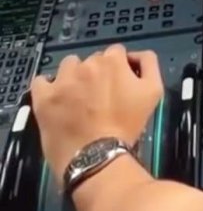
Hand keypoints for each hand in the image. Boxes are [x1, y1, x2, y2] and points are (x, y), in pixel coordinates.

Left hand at [31, 46, 163, 180]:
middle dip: (97, 73)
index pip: (116, 53)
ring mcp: (62, 80)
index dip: (119, 68)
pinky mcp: (44, 97)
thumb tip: (137, 56)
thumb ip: (149, 65)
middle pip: (92, 60)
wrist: (97, 157)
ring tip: (77, 98)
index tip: (119, 84)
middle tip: (100, 96)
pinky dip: (47, 87)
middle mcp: (86, 65)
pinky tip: (55, 98)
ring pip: (68, 66)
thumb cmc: (127, 127)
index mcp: (112, 61)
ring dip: (74, 76)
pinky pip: (41, 81)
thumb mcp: (153, 93)